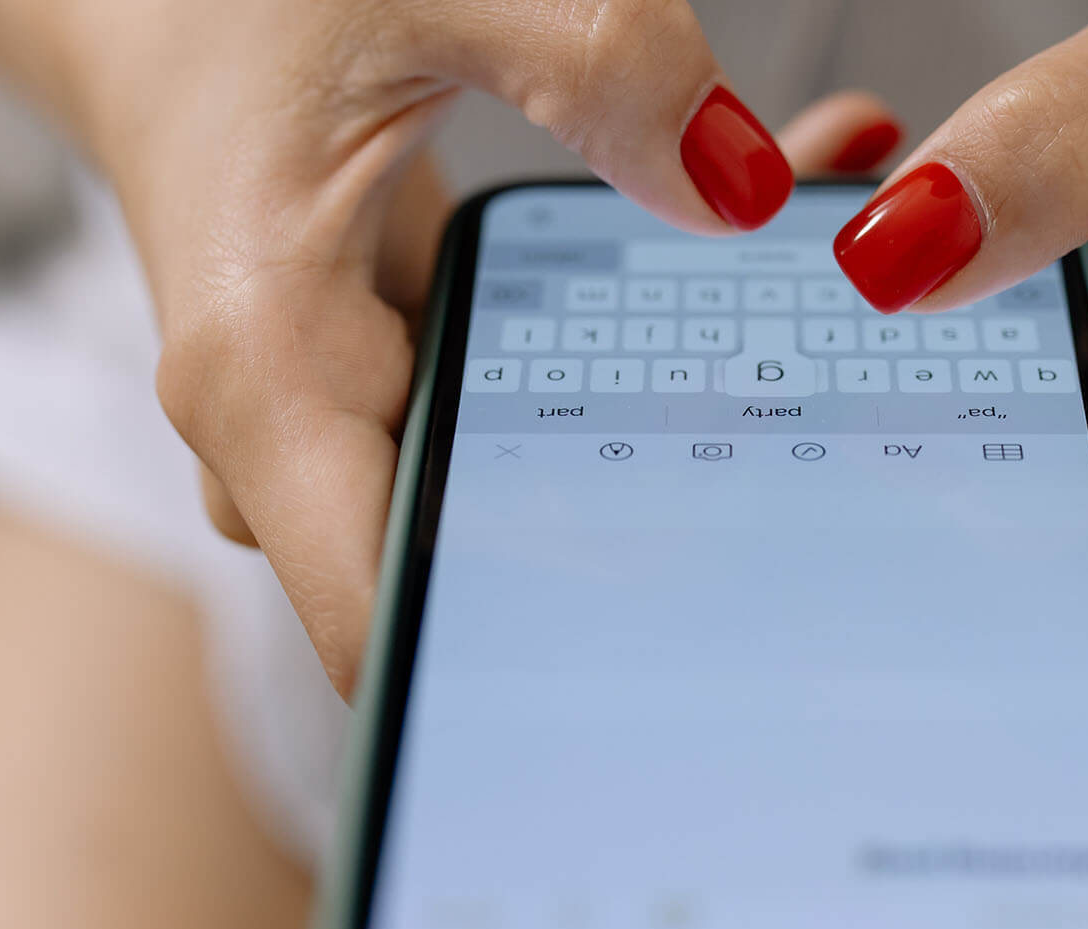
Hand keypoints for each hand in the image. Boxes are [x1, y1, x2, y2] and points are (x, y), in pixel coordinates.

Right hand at [27, 0, 899, 692]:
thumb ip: (586, 62)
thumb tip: (747, 189)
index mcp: (266, 371)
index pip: (378, 627)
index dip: (511, 696)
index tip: (679, 705)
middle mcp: (288, 434)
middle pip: (472, 585)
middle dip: (643, 559)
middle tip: (822, 512)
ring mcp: (332, 429)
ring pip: (500, 513)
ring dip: (646, 464)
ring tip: (811, 397)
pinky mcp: (380, 397)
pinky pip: (500, 446)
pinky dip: (605, 404)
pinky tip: (721, 334)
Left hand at [832, 0, 1087, 663]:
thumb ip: (1062, 142)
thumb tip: (892, 258)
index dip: (993, 630)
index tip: (849, 578)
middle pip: (1077, 636)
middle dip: (926, 575)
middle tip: (792, 490)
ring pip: (1063, 610)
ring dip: (942, 542)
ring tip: (832, 451)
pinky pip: (1071, 559)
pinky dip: (983, 506)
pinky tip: (910, 444)